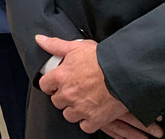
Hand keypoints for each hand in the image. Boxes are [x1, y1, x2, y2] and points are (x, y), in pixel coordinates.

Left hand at [36, 35, 161, 137]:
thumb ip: (56, 45)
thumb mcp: (77, 46)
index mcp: (61, 76)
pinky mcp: (95, 119)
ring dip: (74, 111)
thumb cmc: (102, 59)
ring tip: (83, 102)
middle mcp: (68, 94)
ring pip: (69, 115)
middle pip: (57, 102)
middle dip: (63, 98)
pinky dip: (88, 122)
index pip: (44, 85)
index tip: (56, 84)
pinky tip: (93, 113)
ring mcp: (81, 108)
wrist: (125, 73)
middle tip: (74, 92)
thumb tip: (39, 39)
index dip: (50, 85)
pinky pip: (85, 126)